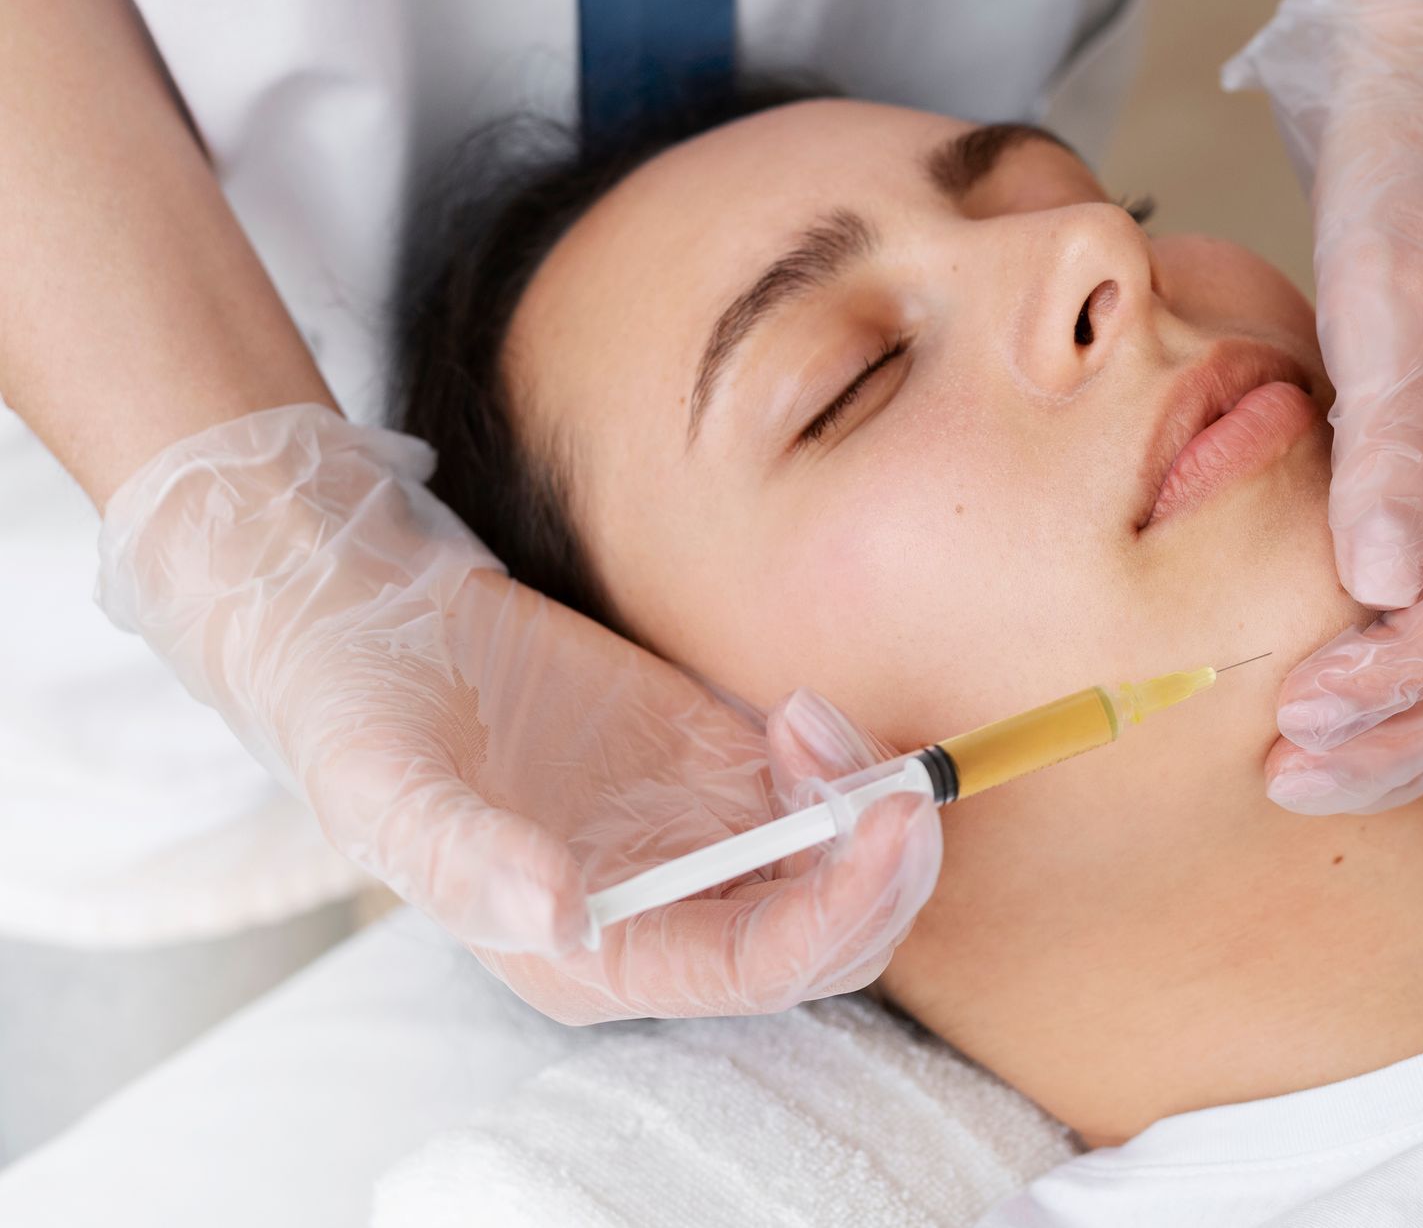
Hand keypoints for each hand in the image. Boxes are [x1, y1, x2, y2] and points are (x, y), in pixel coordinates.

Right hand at [97, 403, 940, 1017]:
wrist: (368, 619)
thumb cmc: (358, 720)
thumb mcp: (385, 787)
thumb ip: (466, 859)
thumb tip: (558, 917)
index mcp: (591, 960)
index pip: (756, 971)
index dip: (834, 913)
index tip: (880, 826)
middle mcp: (662, 917)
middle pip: (827, 937)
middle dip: (882, 871)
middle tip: (897, 784)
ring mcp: (698, 841)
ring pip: (840, 869)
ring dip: (861, 805)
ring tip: (802, 717)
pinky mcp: (714, 769)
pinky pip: (821, 795)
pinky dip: (838, 760)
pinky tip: (797, 710)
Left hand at [1224, 0, 1422, 812]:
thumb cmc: (1412, 192)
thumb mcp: (1393, 294)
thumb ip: (1391, 441)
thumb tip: (1384, 586)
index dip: (1407, 668)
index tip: (1304, 710)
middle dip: (1407, 730)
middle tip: (1293, 776)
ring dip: (1405, 729)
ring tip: (1300, 777)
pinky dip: (1402, 684)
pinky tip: (1331, 720)